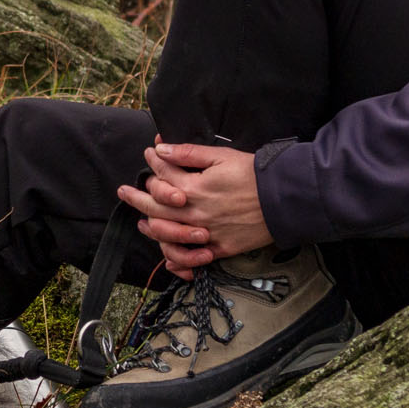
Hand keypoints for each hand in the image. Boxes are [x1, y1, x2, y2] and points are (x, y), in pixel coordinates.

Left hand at [117, 142, 273, 278]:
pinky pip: (191, 258)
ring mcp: (205, 233)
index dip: (154, 161)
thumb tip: (161, 148)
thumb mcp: (221, 156)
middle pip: (155, 207)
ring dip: (150, 227)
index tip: (150, 153)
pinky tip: (167, 253)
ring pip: (167, 234)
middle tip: (123, 191)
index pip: (162, 175)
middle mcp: (194, 213)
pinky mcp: (219, 248)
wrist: (284, 200)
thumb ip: (188, 154)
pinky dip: (176, 258)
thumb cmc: (255, 174)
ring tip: (140, 221)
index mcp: (194, 188)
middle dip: (136, 197)